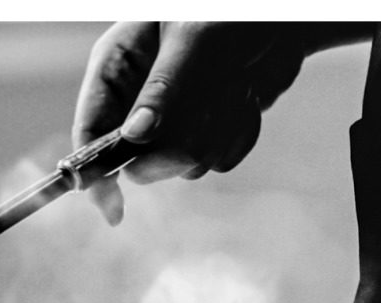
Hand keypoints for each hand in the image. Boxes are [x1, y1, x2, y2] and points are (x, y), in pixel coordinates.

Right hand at [73, 22, 310, 223]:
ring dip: (217, 133)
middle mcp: (140, 97)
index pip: (90, 129)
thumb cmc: (238, 13)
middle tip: (207, 106)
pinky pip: (217, 161)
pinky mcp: (208, 133)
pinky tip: (246, 97)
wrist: (290, 18)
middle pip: (140, 160)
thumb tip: (135, 136)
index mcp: (119, 64)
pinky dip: (238, 136)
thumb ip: (163, 88)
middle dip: (179, 145)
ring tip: (234, 84)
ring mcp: (174, 120)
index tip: (112, 205)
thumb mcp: (195, 38)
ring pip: (183, 165)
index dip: (95, 170)